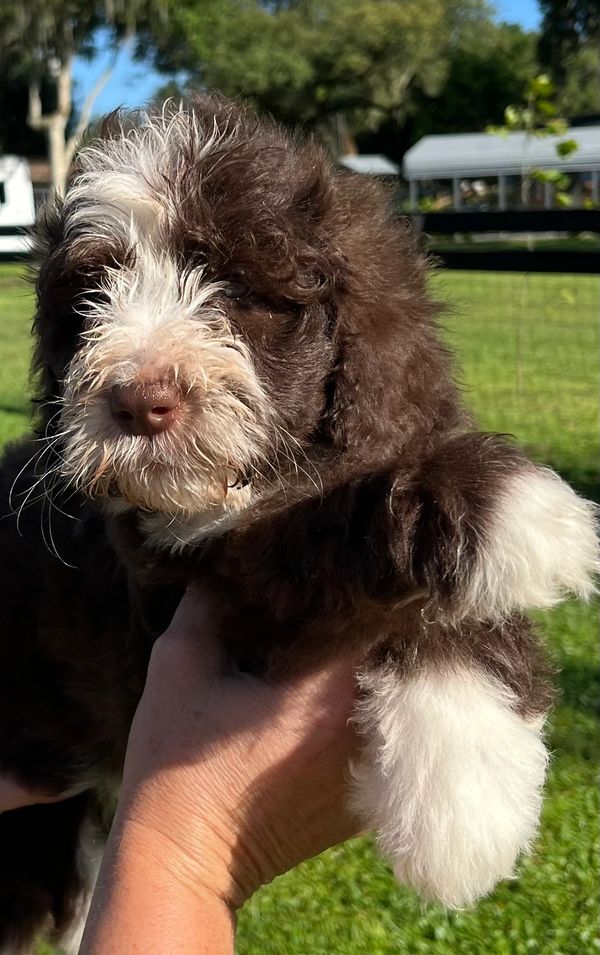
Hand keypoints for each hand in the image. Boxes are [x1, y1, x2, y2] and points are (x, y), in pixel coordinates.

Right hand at [115, 586, 361, 909]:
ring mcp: (371, 771)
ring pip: (395, 694)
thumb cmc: (174, 765)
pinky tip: (339, 692)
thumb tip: (232, 559)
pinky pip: (386, 734)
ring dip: (375, 664)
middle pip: (393, 653)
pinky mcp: (367, 799)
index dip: (359, 582)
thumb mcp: (177, 668)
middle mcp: (363, 731)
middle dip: (372, 619)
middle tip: (345, 591)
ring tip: (344, 635)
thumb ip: (208, 606)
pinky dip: (371, 708)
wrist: (184, 863)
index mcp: (325, 694)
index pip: (373, 615)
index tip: (339, 563)